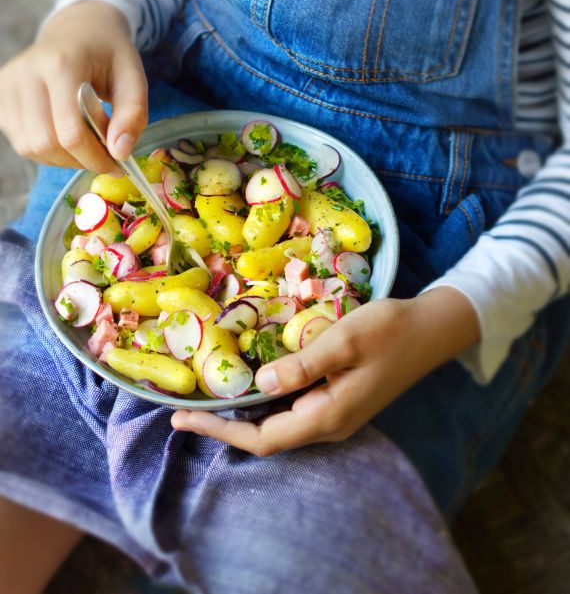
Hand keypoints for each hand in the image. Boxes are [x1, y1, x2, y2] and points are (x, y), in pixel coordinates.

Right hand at [0, 0, 147, 171]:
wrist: (79, 28)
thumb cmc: (108, 54)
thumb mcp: (133, 77)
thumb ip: (133, 114)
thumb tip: (120, 153)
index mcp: (61, 64)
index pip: (70, 131)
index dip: (95, 157)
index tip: (117, 164)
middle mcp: (26, 73)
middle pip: (46, 143)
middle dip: (79, 160)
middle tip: (103, 157)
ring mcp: (7, 84)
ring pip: (29, 147)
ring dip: (62, 159)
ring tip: (86, 145)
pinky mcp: (0, 95)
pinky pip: (19, 141)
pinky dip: (46, 151)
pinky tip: (65, 136)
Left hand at [171, 286, 479, 454]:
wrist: (431, 330)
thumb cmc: (390, 330)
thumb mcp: (345, 339)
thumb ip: (303, 364)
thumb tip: (259, 384)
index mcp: (329, 416)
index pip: (264, 439)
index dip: (220, 432)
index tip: (184, 419)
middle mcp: (329, 424)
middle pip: (267, 437)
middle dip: (223, 427)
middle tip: (183, 409)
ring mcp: (335, 414)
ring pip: (279, 424)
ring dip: (242, 415)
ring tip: (207, 398)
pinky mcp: (339, 400)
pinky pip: (293, 409)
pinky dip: (264, 402)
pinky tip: (250, 384)